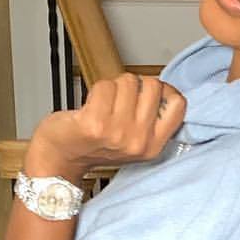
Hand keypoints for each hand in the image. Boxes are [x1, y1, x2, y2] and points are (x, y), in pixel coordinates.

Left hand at [26, 71, 187, 180]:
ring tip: (104, 104)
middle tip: (120, 100)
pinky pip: (105, 86)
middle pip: (153, 86)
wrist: (61, 158)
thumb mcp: (134, 142)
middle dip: (135, 85)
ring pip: (129, 82)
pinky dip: (96, 89)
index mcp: (152, 146)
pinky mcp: (96, 123)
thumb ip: (152, 120)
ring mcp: (117, 133)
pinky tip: (91, 106)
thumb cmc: (95, 146)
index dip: (164, 90)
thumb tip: (164, 89)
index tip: (148, 93)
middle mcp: (138, 141)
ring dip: (114, 86)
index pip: (177, 104)